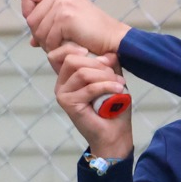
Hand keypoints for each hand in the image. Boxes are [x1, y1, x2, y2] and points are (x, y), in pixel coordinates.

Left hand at [22, 0, 131, 57]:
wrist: (113, 38)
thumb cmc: (93, 33)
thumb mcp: (68, 22)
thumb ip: (48, 25)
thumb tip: (32, 41)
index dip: (27, 11)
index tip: (37, 24)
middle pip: (31, 18)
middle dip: (39, 35)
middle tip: (55, 42)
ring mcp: (63, 3)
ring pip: (38, 30)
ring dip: (47, 44)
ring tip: (63, 45)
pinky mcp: (66, 17)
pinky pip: (48, 38)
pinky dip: (56, 48)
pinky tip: (68, 47)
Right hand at [50, 43, 133, 158]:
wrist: (114, 134)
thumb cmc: (113, 108)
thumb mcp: (112, 79)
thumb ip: (108, 65)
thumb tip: (108, 54)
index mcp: (68, 76)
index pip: (60, 53)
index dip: (76, 47)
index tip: (99, 56)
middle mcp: (62, 84)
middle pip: (72, 59)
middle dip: (98, 64)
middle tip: (115, 76)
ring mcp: (62, 94)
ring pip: (82, 73)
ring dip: (105, 77)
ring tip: (119, 85)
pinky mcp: (68, 104)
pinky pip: (89, 88)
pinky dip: (107, 87)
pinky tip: (119, 90)